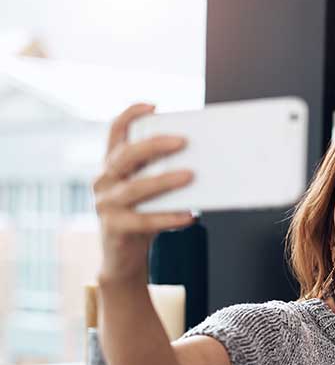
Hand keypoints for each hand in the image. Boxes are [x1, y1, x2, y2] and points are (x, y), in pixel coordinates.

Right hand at [94, 103, 195, 282]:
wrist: (123, 258)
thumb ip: (160, 173)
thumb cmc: (142, 216)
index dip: (130, 115)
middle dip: (154, 145)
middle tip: (183, 141)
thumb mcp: (148, 191)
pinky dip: (169, 217)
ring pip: (135, 188)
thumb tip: (201, 161)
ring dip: (164, 180)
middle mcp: (104, 180)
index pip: (115, 132)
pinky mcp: (115, 228)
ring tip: (190, 175)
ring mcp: (106, 204)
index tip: (153, 106)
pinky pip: (144, 221)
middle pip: (125, 156)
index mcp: (112, 165)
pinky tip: (190, 216)